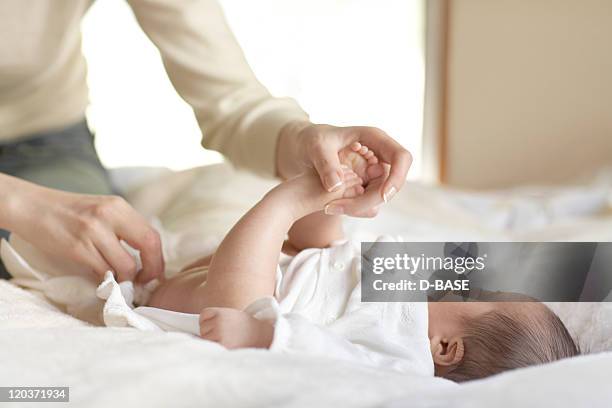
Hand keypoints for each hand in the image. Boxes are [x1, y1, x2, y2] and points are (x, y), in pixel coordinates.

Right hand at [3, 176, 163, 282]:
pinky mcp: (77, 248)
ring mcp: (93, 231)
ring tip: (119, 280)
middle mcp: (110, 215)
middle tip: (144, 282)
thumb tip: (146, 258)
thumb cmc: (68, 212)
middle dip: (150, 270)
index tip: (154, 272)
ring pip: (125, 265)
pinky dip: (105, 279)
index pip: (152, 234)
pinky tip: (101, 277)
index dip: (158, 259)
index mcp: (119, 206)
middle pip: (148, 246)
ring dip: (125, 279)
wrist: (31, 207)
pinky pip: (102, 272)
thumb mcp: (102, 210)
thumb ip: (123, 228)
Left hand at [199, 307, 273, 348]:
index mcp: (220, 313)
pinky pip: (211, 347)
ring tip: (228, 339)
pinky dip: (216, 348)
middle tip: (228, 332)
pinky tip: (227, 345)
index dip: (210, 321)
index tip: (222, 323)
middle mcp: (218, 323)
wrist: (261, 335)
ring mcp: (219, 336)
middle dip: (211, 332)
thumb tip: (187, 337)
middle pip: (202, 329)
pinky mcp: (222, 347)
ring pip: (205, 339)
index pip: (203, 316)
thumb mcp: (229, 315)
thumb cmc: (243, 326)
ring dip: (213, 341)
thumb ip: (214, 320)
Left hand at [277, 121, 411, 216]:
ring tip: (330, 206)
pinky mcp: (366, 184)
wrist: (304, 148)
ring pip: (380, 196)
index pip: (401, 157)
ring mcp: (374, 171)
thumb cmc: (311, 139)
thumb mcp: (316, 146)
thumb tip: (336, 186)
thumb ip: (326, 164)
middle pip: (392, 183)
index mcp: (374, 138)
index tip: (383, 196)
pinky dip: (354, 208)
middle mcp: (379, 155)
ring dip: (360, 207)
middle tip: (339, 207)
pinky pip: (368, 201)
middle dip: (371, 199)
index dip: (397, 177)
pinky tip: (333, 206)